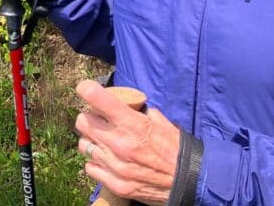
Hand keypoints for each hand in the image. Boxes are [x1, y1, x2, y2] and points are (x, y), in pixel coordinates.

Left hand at [75, 80, 179, 204]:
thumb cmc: (175, 148)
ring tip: (105, 142)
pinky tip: (108, 160)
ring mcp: (115, 166)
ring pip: (83, 144)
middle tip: (100, 121)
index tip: (86, 89)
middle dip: (89, 118)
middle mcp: (119, 144)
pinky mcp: (116, 184)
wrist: (191, 182)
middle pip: (82, 121)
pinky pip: (90, 167)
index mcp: (131, 124)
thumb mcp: (159, 122)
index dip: (87, 90)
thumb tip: (123, 102)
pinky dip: (97, 163)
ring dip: (92, 141)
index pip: (95, 97)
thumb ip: (137, 111)